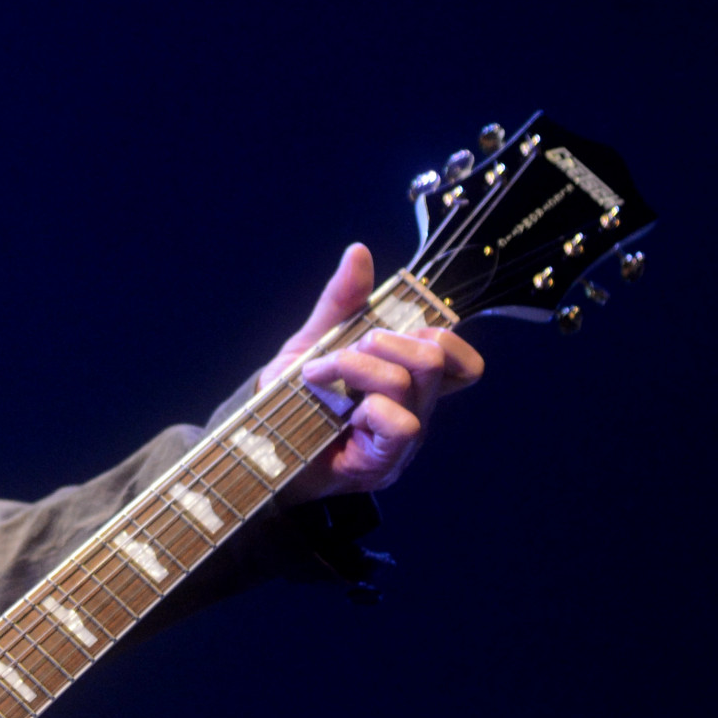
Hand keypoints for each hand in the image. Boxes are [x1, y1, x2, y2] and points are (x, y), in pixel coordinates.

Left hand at [258, 244, 482, 503]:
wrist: (256, 448)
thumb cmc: (293, 398)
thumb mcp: (314, 342)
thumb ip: (341, 302)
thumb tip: (359, 252)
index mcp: (409, 382)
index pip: (461, 359)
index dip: (438, 332)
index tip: (382, 330)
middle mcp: (416, 411)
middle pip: (436, 356)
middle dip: (383, 340)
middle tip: (340, 353)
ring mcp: (404, 443)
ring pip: (410, 382)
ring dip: (357, 368)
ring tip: (318, 375)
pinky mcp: (384, 464)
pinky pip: (401, 424)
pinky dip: (368, 406)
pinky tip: (338, 411)